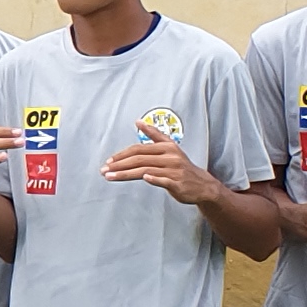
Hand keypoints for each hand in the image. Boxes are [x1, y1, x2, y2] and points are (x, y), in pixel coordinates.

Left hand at [101, 116, 227, 207]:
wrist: (201, 185)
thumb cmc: (181, 166)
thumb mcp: (169, 147)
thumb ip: (154, 135)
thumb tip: (138, 122)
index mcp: (166, 146)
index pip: (139, 148)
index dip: (122, 154)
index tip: (109, 160)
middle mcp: (170, 156)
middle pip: (139, 158)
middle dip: (119, 164)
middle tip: (105, 169)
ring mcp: (174, 170)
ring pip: (145, 169)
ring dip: (125, 174)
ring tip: (111, 177)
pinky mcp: (177, 182)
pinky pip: (163, 179)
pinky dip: (153, 178)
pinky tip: (144, 177)